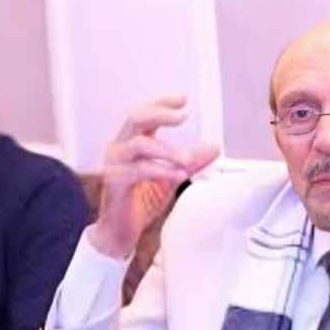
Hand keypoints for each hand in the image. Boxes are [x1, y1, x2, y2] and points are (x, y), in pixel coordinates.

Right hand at [88, 96, 218, 257]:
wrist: (120, 231)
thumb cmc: (140, 200)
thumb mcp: (172, 176)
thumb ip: (191, 161)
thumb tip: (214, 147)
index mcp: (133, 141)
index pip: (145, 113)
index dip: (162, 103)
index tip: (183, 99)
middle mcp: (121, 147)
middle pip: (135, 118)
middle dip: (160, 113)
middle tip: (183, 115)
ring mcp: (115, 164)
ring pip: (139, 145)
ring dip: (168, 150)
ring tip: (189, 160)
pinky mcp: (115, 182)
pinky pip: (137, 170)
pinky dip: (161, 171)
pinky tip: (179, 175)